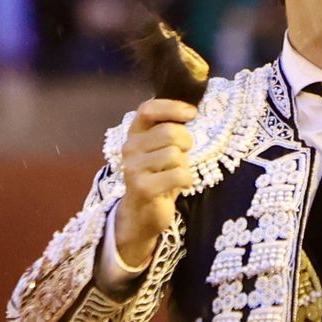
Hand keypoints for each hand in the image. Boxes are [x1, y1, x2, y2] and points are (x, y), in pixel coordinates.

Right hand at [112, 98, 196, 265]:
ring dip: (184, 165)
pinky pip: (179, 174)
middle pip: (170, 132)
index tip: (192, 113)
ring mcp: (134, 168)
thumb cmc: (158, 177)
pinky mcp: (143, 187)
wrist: (141, 214)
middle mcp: (130, 148)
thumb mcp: (160, 149)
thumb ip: (168, 130)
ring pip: (175, 154)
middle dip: (186, 142)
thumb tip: (190, 111)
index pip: (148, 109)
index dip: (172, 107)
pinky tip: (179, 185)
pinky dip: (187, 180)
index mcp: (134, 134)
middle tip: (183, 155)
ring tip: (176, 174)